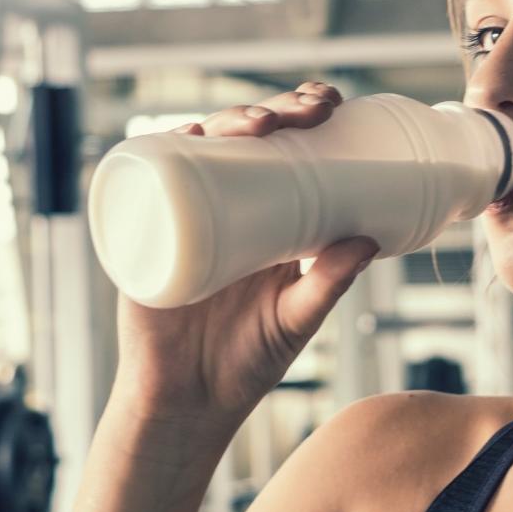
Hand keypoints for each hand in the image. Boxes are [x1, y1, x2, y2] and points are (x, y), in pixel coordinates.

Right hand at [111, 81, 377, 425]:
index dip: (299, 115)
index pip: (278, 148)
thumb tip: (370, 240)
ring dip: (224, 122)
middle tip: (307, 111)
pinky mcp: (143, 240)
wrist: (187, 406)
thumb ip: (329, 283)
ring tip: (260, 125)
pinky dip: (156, 153)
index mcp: (259, 216)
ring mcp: (178, 217)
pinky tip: (180, 134)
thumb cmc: (245, 362)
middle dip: (272, 109)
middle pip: (239, 138)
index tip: (330, 105)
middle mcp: (217, 207)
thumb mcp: (296, 319)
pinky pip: (142, 185)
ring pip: (195, 149)